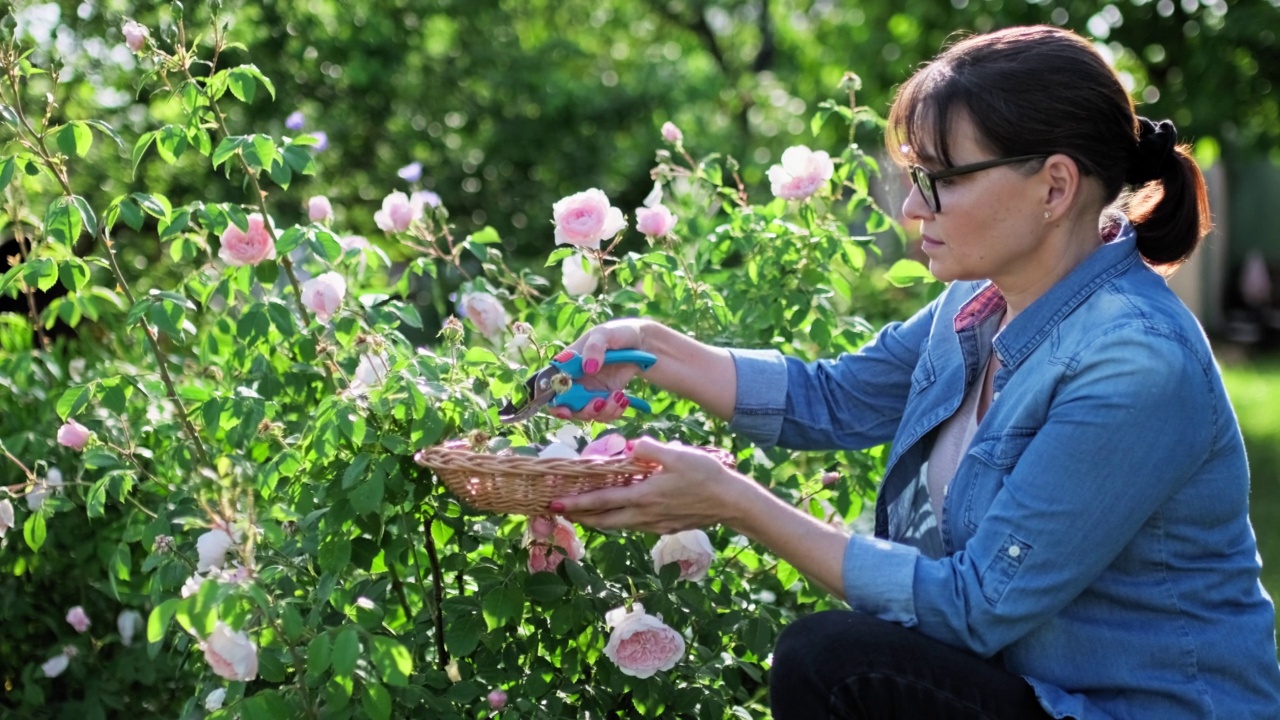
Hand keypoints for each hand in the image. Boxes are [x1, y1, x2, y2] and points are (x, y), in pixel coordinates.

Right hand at [549, 318, 656, 421]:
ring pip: (588, 414)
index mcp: (566, 364)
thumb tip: (587, 368)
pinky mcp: (605, 399)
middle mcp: (574, 381)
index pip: (551, 387)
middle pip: (568, 407)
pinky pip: (604, 414)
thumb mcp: (605, 334)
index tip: (566, 410)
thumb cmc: (618, 333)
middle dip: (584, 410)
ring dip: (604, 411)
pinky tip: (624, 398)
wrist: (641, 343)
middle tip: (601, 402)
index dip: (554, 403)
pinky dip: (615, 411)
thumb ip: (594, 348)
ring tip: (619, 396)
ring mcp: (589, 391)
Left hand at [550, 437, 746, 533]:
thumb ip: (652, 450)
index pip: (602, 501)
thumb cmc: (706, 475)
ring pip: (619, 525)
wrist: (731, 502)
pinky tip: (620, 515)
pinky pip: (635, 526)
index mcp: (644, 495)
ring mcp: (655, 524)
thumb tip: (633, 447)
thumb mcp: (678, 455)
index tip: (556, 505)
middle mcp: (645, 514)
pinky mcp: (666, 527)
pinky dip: (620, 521)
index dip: (577, 504)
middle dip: (581, 517)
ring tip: (584, 515)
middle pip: (605, 520)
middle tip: (561, 513)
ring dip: (599, 521)